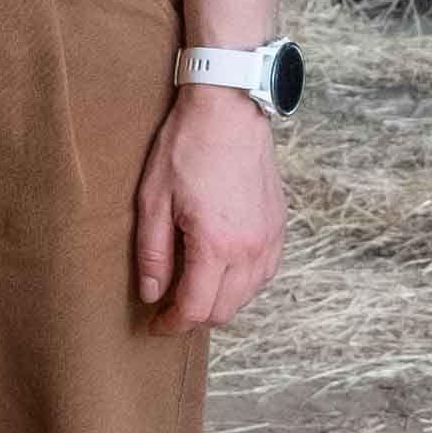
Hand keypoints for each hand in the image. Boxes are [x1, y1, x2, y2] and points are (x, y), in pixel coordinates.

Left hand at [134, 85, 284, 336]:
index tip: (156, 324)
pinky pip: (264, 273)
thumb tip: (153, 294)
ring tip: (193, 285)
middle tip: (170, 306)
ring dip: (219, 300)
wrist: (228, 108)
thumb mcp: (153, 200)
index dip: (172, 324)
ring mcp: (269, 238)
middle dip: (194, 316)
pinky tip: (222, 267)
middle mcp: (249, 249)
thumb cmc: (186, 147)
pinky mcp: (279, 226)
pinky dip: (242, 282)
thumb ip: (153, 254)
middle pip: (223, 310)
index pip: (196, 309)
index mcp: (216, 245)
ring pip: (247, 295)